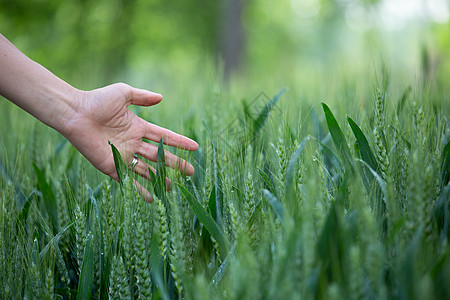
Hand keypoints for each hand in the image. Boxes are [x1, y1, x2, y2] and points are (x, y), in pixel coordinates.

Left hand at [62, 83, 197, 199]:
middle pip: (159, 155)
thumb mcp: (123, 93)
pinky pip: (129, 179)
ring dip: (160, 178)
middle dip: (175, 163)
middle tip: (190, 172)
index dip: (179, 142)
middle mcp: (133, 143)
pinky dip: (140, 189)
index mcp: (138, 127)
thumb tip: (161, 98)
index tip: (195, 147)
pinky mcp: (112, 165)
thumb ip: (142, 97)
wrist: (75, 114)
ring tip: (173, 187)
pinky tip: (151, 198)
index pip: (164, 136)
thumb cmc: (97, 100)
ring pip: (147, 169)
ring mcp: (123, 155)